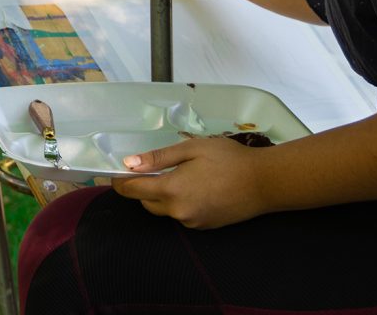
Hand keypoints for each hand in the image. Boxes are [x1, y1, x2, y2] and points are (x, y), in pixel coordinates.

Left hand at [112, 136, 266, 228]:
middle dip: (141, 188)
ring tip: (175, 174)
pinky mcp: (204, 227)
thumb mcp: (191, 149)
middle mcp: (179, 212)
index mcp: (173, 190)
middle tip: (145, 169)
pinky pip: (181, 215)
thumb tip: (130, 164)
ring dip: (161, 195)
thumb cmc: (227, 158)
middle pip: (147, 203)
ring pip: (164, 210)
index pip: (134, 191)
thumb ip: (159, 158)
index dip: (121, 182)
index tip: (113, 174)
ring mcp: (192, 222)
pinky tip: (193, 186)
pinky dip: (178, 202)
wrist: (263, 182)